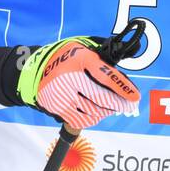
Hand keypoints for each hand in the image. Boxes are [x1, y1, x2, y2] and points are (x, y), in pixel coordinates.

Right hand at [17, 36, 140, 131]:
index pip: (105, 75)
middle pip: (100, 98)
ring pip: (93, 111)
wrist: (35, 69)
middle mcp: (68, 77)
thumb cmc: (67, 58)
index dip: (122, 88)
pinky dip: (93, 119)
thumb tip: (124, 79)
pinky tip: (96, 112)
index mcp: (79, 58)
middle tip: (129, 106)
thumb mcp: (83, 50)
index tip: (135, 97)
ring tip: (110, 107)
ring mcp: (61, 95)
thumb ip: (103, 61)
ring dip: (106, 111)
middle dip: (118, 104)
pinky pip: (81, 120)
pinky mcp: (56, 108)